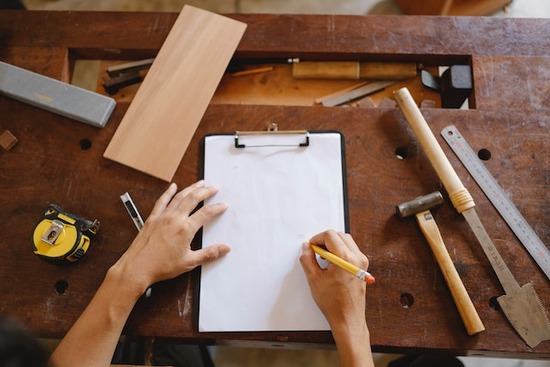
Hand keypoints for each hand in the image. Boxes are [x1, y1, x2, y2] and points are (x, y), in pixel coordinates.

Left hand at [113, 181, 229, 294]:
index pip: (206, 213)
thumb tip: (224, 248)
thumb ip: (209, 254)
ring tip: (200, 183)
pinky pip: (162, 201)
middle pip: (194, 198)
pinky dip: (168, 192)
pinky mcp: (153, 218)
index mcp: (185, 229)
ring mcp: (163, 216)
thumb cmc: (161, 266)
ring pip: (179, 196)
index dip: (217, 207)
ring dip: (191, 188)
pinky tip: (173, 186)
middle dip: (206, 191)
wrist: (137, 267)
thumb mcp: (190, 262)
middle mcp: (174, 218)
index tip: (223, 204)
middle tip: (214, 188)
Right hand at [300, 230, 373, 366]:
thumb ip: (307, 259)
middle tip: (315, 251)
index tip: (311, 246)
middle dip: (325, 240)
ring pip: (347, 241)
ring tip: (323, 259)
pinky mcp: (363, 267)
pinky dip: (340, 251)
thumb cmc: (334, 303)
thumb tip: (306, 248)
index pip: (330, 235)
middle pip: (340, 235)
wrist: (348, 318)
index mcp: (345, 258)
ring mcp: (362, 262)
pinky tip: (331, 264)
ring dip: (333, 245)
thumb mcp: (314, 279)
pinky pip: (351, 251)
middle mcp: (357, 257)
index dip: (317, 238)